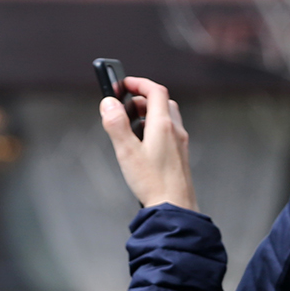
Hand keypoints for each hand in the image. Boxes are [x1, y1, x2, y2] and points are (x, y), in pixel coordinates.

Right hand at [101, 77, 197, 209]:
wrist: (175, 208)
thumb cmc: (153, 183)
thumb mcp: (127, 152)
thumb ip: (116, 125)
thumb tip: (109, 103)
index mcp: (163, 125)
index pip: (155, 90)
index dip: (138, 83)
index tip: (123, 83)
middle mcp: (175, 131)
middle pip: (162, 102)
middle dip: (142, 99)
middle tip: (124, 107)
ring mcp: (180, 143)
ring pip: (167, 117)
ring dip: (149, 114)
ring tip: (131, 127)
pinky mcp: (180, 155)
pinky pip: (169, 132)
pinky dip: (155, 129)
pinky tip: (143, 146)